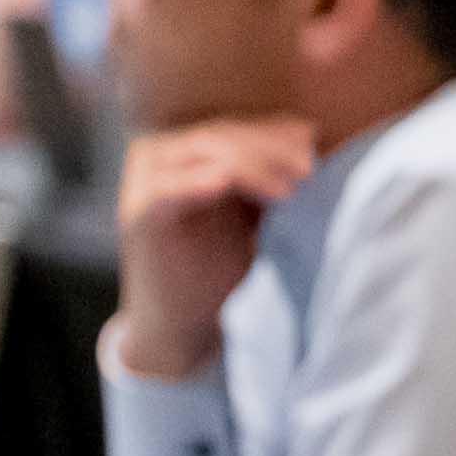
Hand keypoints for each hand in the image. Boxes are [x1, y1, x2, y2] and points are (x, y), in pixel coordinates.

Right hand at [115, 117, 315, 380]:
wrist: (184, 327)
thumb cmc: (225, 269)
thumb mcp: (255, 215)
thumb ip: (272, 177)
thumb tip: (313, 133)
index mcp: (189, 149)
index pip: (237, 128)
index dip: (278, 133)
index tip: (318, 141)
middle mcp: (161, 154)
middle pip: (222, 135)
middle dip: (271, 149)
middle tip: (310, 168)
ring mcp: (144, 180)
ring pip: (202, 153)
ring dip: (250, 165)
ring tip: (289, 188)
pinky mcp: (137, 212)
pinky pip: (168, 189)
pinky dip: (196, 183)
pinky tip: (224, 182)